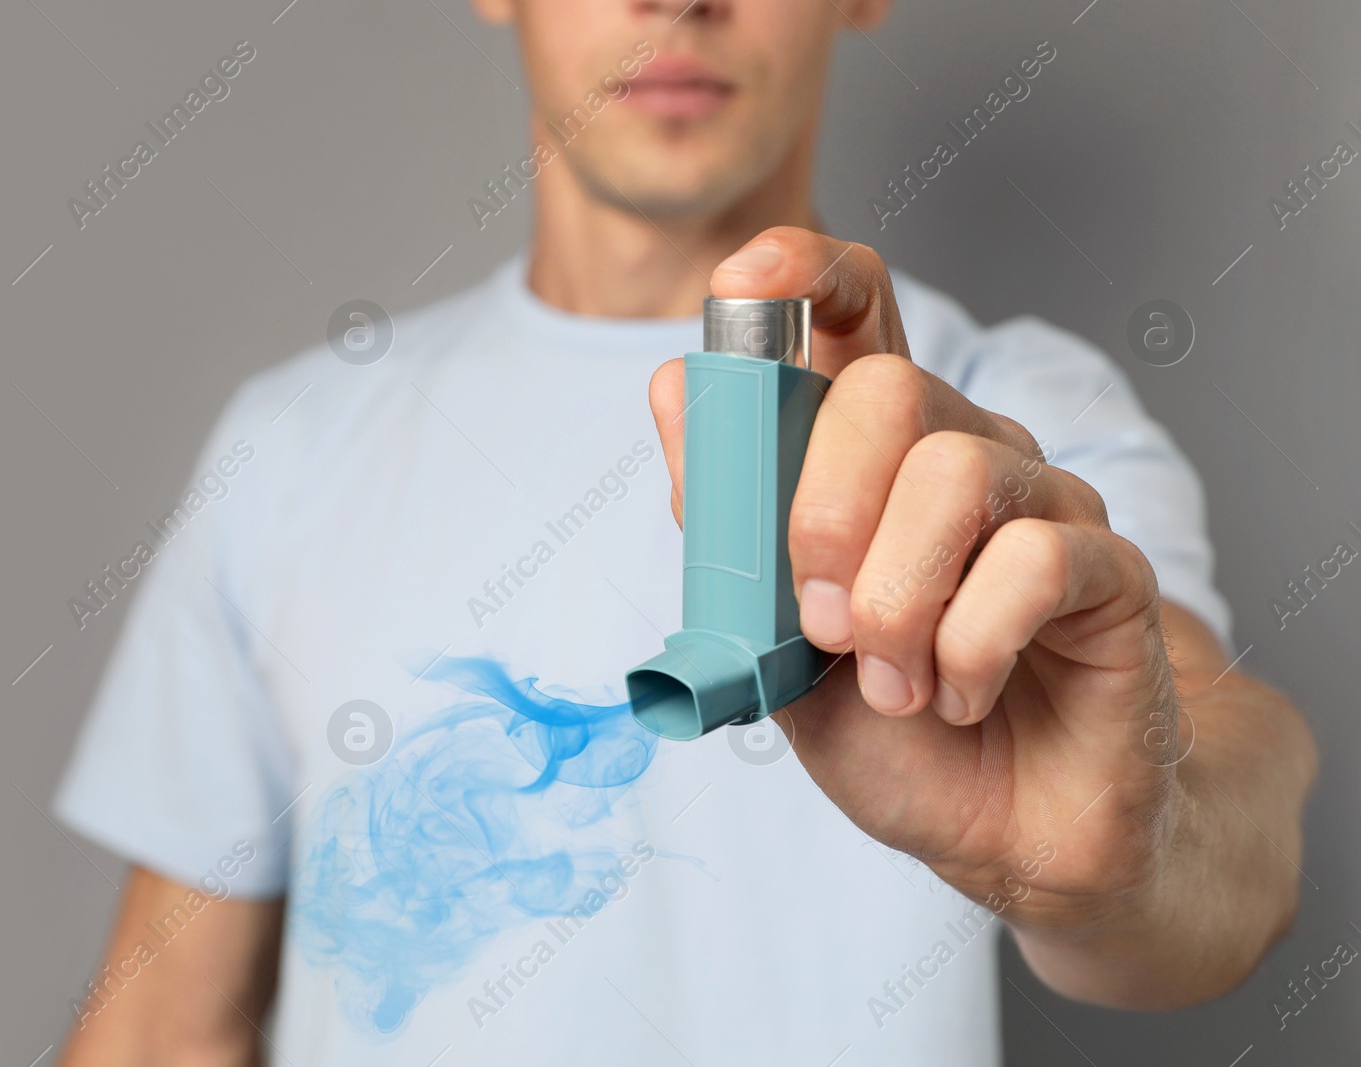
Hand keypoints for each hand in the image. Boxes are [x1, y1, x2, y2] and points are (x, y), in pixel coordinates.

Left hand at [649, 226, 1217, 993]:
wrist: (995, 830)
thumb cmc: (886, 726)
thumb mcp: (768, 634)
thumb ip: (726, 522)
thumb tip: (673, 381)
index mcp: (873, 455)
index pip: (853, 310)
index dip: (802, 273)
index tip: (745, 281)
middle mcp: (962, 451)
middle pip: (890, 390)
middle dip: (824, 515)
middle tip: (816, 624)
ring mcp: (1043, 504)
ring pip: (958, 473)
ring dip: (893, 603)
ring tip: (889, 682)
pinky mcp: (1110, 572)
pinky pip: (1032, 563)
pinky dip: (967, 651)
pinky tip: (958, 696)